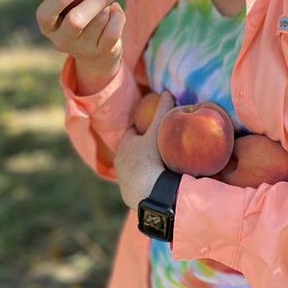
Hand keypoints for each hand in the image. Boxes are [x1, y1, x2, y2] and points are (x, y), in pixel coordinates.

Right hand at [36, 0, 124, 93]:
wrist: (95, 56)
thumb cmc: (80, 19)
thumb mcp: (68, 10)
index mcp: (48, 26)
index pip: (45, 15)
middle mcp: (62, 40)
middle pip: (76, 20)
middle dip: (95, 1)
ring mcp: (82, 49)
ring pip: (99, 21)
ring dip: (107, 7)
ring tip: (107, 4)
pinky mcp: (101, 53)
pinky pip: (113, 31)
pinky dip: (118, 16)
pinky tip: (116, 10)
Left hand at [115, 91, 174, 210]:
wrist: (151, 193)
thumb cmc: (152, 158)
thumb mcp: (159, 132)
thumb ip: (162, 112)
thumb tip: (168, 91)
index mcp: (124, 146)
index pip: (132, 132)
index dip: (141, 128)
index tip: (152, 127)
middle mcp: (119, 163)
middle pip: (131, 151)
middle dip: (142, 148)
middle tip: (159, 146)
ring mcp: (123, 181)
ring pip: (133, 169)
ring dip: (143, 167)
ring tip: (160, 166)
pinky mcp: (128, 196)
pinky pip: (137, 186)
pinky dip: (145, 183)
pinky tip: (157, 183)